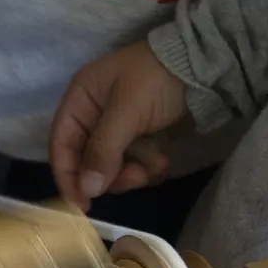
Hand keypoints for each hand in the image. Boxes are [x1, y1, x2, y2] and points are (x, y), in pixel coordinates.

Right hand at [50, 40, 186, 210]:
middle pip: (86, 158)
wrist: (206, 64)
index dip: (66, 174)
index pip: (61, 144)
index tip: (79, 203)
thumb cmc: (157, 79)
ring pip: (111, 164)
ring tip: (153, 168)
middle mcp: (93, 114)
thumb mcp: (127, 111)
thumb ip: (103, 150)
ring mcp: (117, 126)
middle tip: (133, 180)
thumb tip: (87, 190)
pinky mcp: (140, 135)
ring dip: (130, 172)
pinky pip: (133, 161)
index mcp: (80, 99)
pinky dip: (146, 166)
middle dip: (107, 174)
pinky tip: (163, 162)